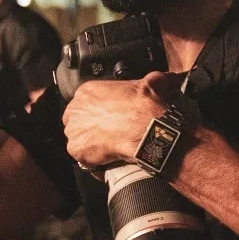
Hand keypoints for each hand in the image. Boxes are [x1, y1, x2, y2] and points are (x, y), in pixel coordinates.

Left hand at [62, 71, 178, 169]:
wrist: (145, 129)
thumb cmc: (143, 107)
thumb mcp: (150, 84)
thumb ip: (153, 79)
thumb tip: (165, 78)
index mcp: (87, 91)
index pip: (84, 103)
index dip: (96, 112)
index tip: (107, 118)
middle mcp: (75, 108)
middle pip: (77, 120)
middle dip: (90, 127)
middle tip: (108, 133)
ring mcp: (73, 129)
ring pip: (78, 138)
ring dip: (90, 143)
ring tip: (108, 147)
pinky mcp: (76, 148)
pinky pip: (81, 157)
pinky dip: (92, 160)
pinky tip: (106, 158)